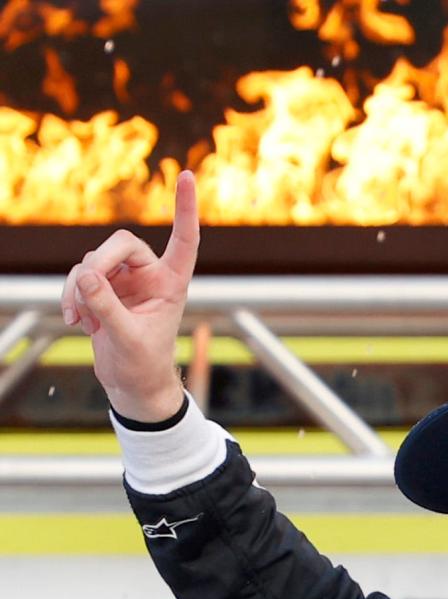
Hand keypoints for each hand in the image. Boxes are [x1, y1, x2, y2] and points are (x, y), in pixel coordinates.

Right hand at [62, 171, 199, 421]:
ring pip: (92, 261)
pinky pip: (78, 277)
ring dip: (80, 287)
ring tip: (83, 320)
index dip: (185, 208)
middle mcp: (150, 275)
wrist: (132, 383)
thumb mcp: (127, 338)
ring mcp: (124, 280)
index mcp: (172, 282)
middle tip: (85, 290)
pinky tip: (76, 322)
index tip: (185, 175)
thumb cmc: (144, 363)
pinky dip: (71, 296)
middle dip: (98, 263)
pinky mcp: (102, 290)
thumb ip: (107, 307)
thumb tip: (85, 275)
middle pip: (119, 242)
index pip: (184, 239)